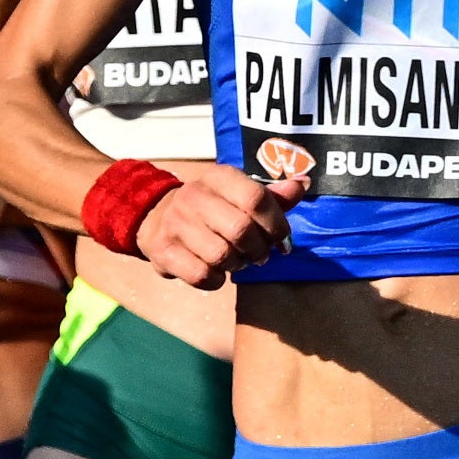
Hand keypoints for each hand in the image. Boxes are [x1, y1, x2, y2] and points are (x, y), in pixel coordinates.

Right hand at [126, 163, 292, 286]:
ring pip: (221, 255)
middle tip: (259, 254)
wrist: (156, 216)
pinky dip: (216, 280)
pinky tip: (216, 271)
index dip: (276, 224)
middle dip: (259, 249)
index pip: (256, 198)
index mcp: (219, 177)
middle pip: (241, 230)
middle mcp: (194, 195)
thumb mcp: (239, 194)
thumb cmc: (211, 208)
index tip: (280, 238)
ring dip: (237, 265)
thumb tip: (302, 184)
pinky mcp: (162, 250)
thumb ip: (271, 195)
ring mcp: (175, 223)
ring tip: (236, 260)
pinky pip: (201, 275)